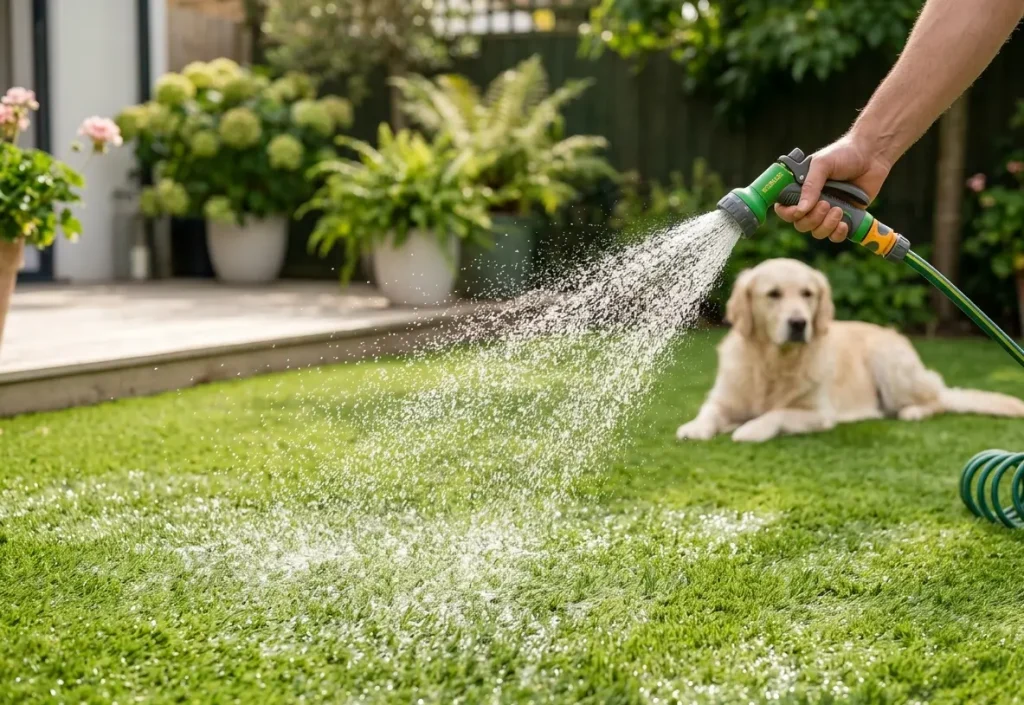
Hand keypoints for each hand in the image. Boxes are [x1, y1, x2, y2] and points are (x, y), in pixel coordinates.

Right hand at [774, 134, 891, 242]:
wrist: (872, 155)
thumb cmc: (844, 154)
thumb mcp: (822, 164)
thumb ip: (810, 186)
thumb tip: (802, 209)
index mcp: (801, 189)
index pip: (784, 209)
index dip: (788, 214)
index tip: (799, 210)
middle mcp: (811, 202)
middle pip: (801, 224)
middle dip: (812, 219)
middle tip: (826, 204)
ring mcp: (827, 212)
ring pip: (817, 232)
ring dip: (826, 225)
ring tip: (839, 209)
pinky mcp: (844, 218)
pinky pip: (834, 236)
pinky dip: (838, 233)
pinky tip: (845, 223)